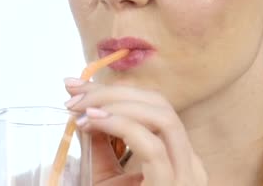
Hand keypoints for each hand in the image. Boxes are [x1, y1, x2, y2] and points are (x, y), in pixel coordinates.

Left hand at [64, 79, 207, 185]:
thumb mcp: (106, 177)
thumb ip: (101, 143)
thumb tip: (84, 110)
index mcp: (178, 156)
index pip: (153, 106)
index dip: (115, 89)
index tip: (75, 85)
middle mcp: (190, 162)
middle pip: (160, 104)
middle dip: (112, 91)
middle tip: (73, 95)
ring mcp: (186, 176)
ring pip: (163, 116)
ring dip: (116, 103)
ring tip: (80, 109)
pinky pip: (152, 145)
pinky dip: (120, 125)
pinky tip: (92, 122)